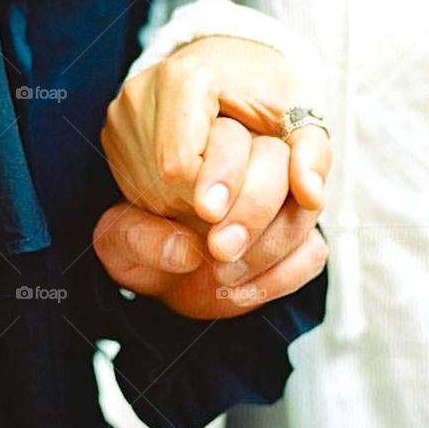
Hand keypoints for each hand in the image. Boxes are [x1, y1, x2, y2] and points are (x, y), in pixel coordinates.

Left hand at [94, 115, 326, 317]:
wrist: (165, 279)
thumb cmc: (140, 244)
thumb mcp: (116, 241)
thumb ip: (136, 237)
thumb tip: (184, 250)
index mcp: (201, 143)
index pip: (231, 134)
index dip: (224, 170)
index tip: (207, 209)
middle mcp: (248, 160)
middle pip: (277, 159)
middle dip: (253, 206)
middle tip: (221, 247)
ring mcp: (281, 200)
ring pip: (304, 205)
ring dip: (268, 245)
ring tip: (223, 277)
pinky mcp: (300, 240)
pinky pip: (312, 252)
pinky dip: (280, 277)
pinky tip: (240, 293)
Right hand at [101, 35, 330, 223]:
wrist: (227, 59)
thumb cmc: (265, 86)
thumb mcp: (299, 110)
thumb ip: (311, 151)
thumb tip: (311, 195)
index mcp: (186, 79)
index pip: (181, 162)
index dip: (206, 193)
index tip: (219, 218)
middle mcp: (142, 95)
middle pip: (164, 181)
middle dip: (203, 206)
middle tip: (234, 225)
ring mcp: (122, 117)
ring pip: (148, 188)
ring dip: (185, 208)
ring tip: (221, 197)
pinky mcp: (115, 135)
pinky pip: (138, 183)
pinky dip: (171, 199)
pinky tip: (198, 189)